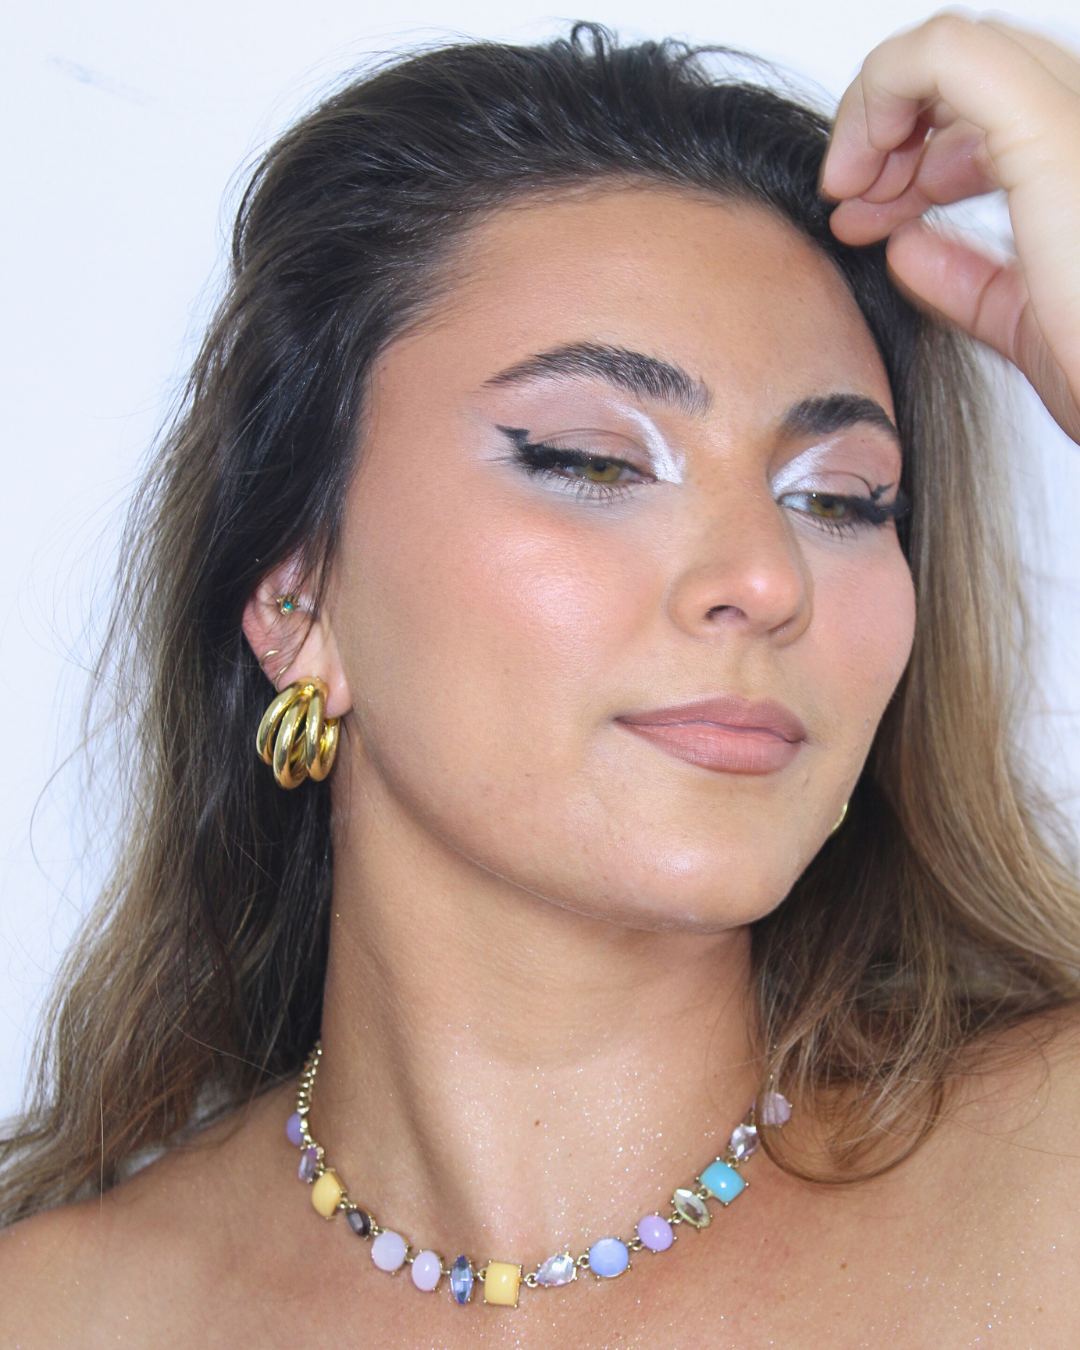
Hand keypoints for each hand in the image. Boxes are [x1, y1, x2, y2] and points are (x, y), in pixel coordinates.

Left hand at [822, 11, 1079, 443]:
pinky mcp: (1048, 132)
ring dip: (879, 113)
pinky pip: (946, 56)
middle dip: (892, 131)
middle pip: (973, 78)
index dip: (915, 150)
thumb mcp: (1026, 323)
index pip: (995, 111)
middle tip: (847, 204)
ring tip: (846, 195)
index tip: (863, 214)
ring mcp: (1078, 121)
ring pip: (954, 52)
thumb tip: (905, 247)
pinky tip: (855, 170)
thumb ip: (970, 280)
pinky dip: (881, 91)